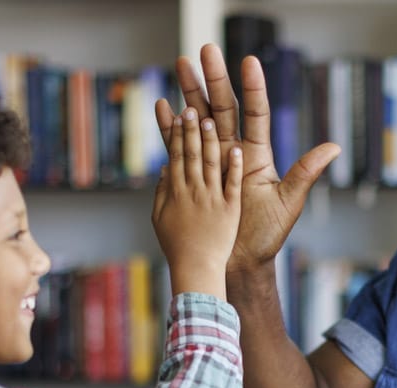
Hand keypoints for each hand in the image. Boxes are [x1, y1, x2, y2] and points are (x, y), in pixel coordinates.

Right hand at [152, 106, 242, 299]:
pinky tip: (236, 151)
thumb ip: (162, 193)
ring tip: (211, 119)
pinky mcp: (230, 210)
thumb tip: (164, 169)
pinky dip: (234, 169)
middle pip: (193, 153)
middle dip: (192, 129)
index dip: (178, 134)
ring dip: (211, 141)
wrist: (198, 272)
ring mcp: (213, 199)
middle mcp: (195, 191)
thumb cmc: (178, 248)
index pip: (178, 155)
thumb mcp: (160, 220)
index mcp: (178, 192)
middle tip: (191, 106)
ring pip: (211, 163)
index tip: (178, 113)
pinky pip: (232, 185)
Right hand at [154, 43, 340, 273]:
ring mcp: (211, 161)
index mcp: (256, 154)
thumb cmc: (267, 235)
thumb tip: (333, 147)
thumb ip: (305, 173)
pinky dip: (170, 127)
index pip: (255, 112)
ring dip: (189, 93)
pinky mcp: (194, 175)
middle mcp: (233, 151)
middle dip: (213, 79)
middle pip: (222, 107)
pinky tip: (163, 106)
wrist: (239, 261)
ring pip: (198, 120)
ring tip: (180, 65)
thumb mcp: (288, 202)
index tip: (248, 61)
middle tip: (204, 50)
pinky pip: (179, 146)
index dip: (253, 88)